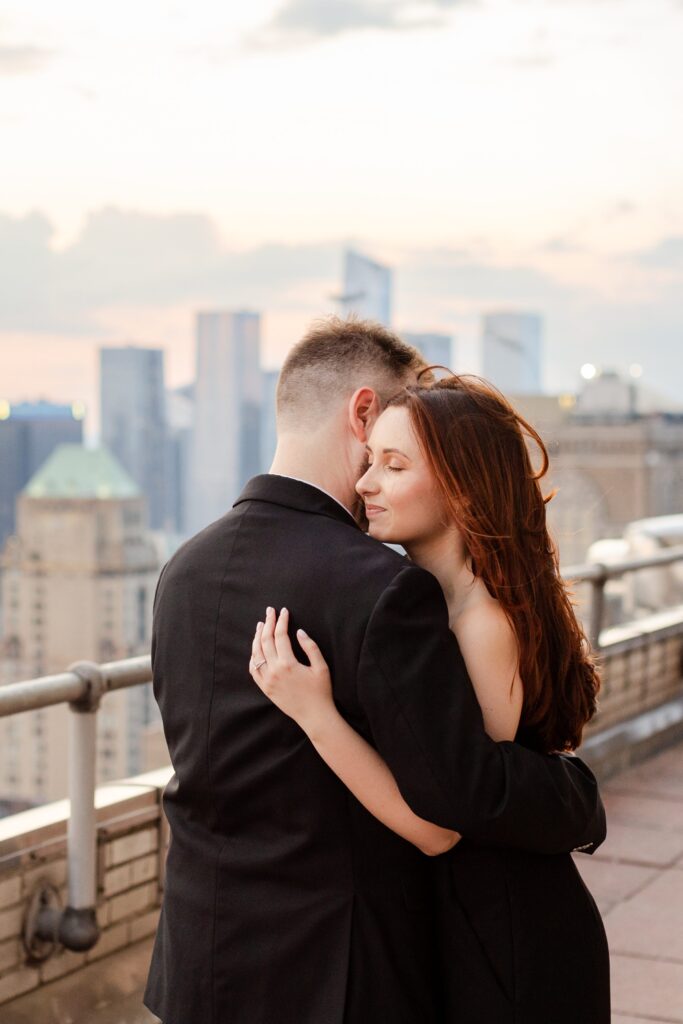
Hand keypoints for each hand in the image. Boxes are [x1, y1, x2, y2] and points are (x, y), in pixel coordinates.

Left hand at [249, 607, 334, 730]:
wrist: (314, 716)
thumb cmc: (321, 691)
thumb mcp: (321, 667)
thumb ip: (310, 647)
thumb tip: (299, 631)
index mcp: (288, 663)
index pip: (281, 636)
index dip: (282, 621)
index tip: (284, 611)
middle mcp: (274, 671)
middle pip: (266, 641)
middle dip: (268, 623)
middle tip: (270, 611)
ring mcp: (267, 680)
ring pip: (256, 654)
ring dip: (257, 637)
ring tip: (261, 625)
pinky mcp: (265, 688)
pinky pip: (254, 670)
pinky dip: (253, 657)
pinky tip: (256, 649)